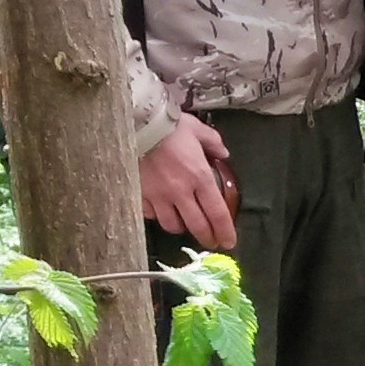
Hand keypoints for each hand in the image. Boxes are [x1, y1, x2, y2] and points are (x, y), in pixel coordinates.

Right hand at [141, 112, 237, 247]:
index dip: (225, 232)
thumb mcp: (197, 129)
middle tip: (211, 241)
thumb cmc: (169, 125)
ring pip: (172, 225)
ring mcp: (158, 195)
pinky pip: (150, 214)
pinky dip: (157, 215)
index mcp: (199, 177)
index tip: (228, 242)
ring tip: (184, 224)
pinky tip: (160, 210)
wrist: (135, 123)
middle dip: (206, 238)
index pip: (217, 213)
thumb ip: (213, 142)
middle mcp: (180, 191)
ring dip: (181, 228)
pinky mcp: (140, 193)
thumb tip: (223, 153)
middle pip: (197, 226)